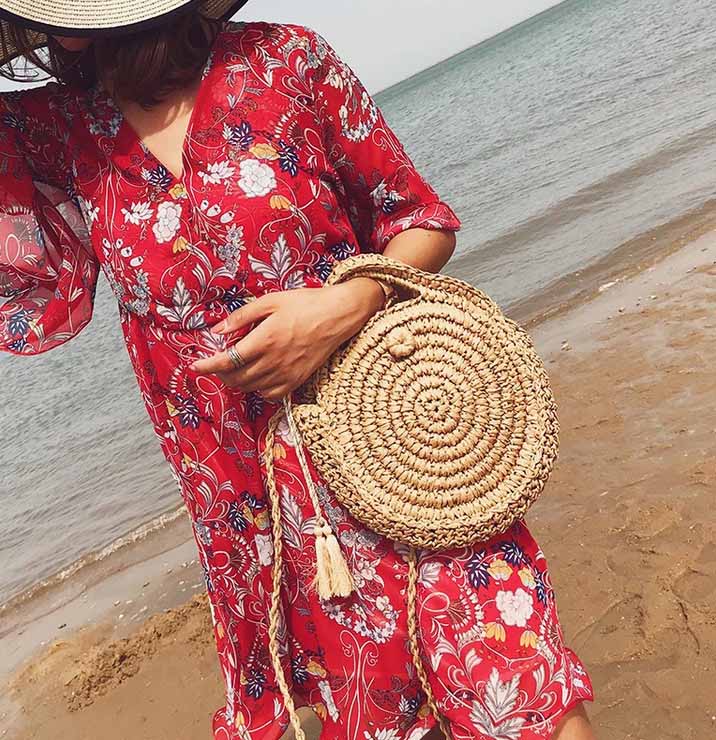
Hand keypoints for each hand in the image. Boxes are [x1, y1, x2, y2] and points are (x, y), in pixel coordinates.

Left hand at [188, 278, 385, 400]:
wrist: (339, 315)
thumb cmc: (306, 303)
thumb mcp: (271, 301)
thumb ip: (241, 317)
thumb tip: (217, 329)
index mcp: (264, 339)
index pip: (227, 360)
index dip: (207, 366)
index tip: (194, 367)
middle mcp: (274, 360)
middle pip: (236, 378)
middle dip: (221, 374)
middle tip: (217, 363)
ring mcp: (287, 373)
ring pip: (251, 388)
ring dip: (238, 381)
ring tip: (236, 368)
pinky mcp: (298, 380)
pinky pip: (271, 394)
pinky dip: (258, 390)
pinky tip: (258, 378)